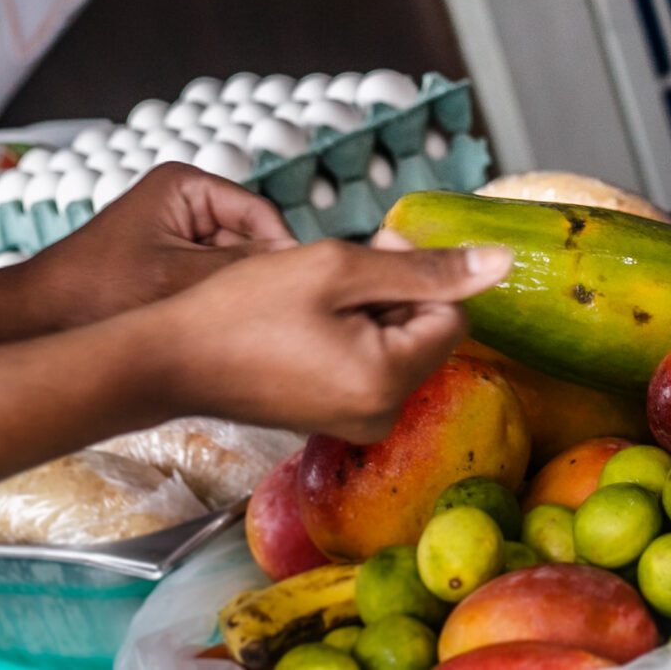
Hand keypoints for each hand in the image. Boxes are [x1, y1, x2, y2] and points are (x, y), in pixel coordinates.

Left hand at [22, 164, 295, 329]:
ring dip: (229, 290)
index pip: (258, 212)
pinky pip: (207, 276)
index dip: (280, 251)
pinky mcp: (165, 260)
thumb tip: (294, 266)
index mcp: (186, 185)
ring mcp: (173, 231)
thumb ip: (240, 268)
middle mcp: (183, 201)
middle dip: (250, 274)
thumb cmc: (94, 291)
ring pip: (229, 262)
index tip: (292, 290)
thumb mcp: (178, 278)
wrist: (35, 320)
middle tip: (260, 312)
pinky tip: (208, 325)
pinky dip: (210, 299)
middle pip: (247, 237)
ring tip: (228, 321)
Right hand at [132, 237, 511, 442]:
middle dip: (393, 291)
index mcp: (389, 381)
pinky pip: (367, 364)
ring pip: (396, 344)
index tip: (371, 247)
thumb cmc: (243, 310)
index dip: (419, 272)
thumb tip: (502, 264)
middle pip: (426, 331)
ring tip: (315, 295)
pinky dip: (349, 334)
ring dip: (368, 309)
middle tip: (337, 269)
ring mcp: (355, 422)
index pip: (453, 314)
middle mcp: (380, 415)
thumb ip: (427, 269)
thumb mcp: (339, 270)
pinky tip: (305, 321)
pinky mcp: (332, 417)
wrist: (168, 360)